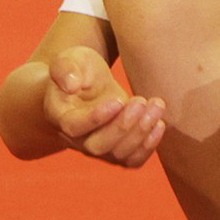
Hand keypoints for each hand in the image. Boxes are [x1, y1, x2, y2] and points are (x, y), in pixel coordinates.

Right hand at [40, 44, 164, 166]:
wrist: (86, 86)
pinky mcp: (116, 150)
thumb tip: (71, 85)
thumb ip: (65, 67)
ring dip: (140, 133)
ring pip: (118, 155)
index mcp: (59, 116)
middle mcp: (76, 139)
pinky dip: (148, 147)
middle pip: (97, 147)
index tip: (118, 100)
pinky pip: (132, 160)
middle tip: (141, 101)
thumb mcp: (70, 58)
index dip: (96, 118)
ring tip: (156, 105)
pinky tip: (159, 123)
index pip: (74, 127)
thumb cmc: (77, 69)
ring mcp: (97, 148)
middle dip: (123, 127)